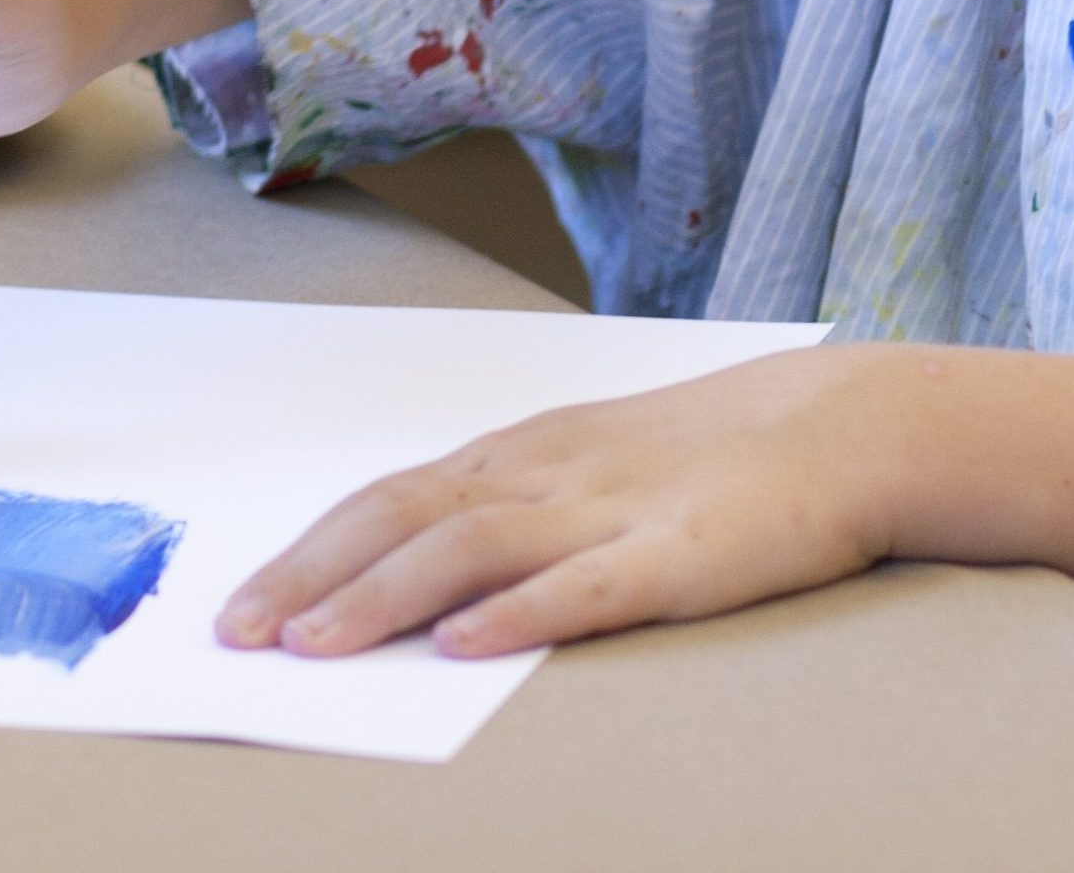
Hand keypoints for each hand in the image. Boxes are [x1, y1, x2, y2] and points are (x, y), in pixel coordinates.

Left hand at [216, 345, 901, 661]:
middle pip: (403, 518)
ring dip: (382, 598)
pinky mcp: (677, 555)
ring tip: (315, 649)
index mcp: (518, 455)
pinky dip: (518, 612)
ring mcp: (608, 510)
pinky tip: (467, 641)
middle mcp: (544, 474)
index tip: (237, 604)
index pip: (385, 497)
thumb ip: (508, 507)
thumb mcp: (587, 467)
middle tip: (235, 635)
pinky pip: (586, 587)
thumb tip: (409, 572)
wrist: (838, 424)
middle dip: (311, 577)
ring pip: (470, 548)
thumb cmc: (706, 454)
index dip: (305, 551)